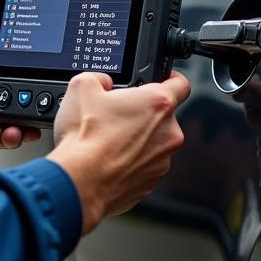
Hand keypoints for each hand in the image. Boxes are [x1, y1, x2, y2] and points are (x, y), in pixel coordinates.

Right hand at [48, 70, 191, 234]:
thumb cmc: (85, 138)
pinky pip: (144, 165)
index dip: (171, 78)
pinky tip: (108, 160)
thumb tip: (102, 83)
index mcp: (158, 103)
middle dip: (142, 113)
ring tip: (107, 141)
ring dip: (137, 139)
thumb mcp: (82, 87)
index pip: (181, 83)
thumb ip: (100, 78)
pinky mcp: (151, 182)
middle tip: (116, 115)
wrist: (79, 182)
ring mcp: (162, 161)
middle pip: (162, 115)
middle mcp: (168, 132)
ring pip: (153, 142)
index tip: (163, 80)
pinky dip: (130, 161)